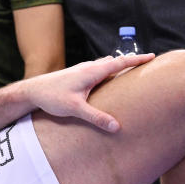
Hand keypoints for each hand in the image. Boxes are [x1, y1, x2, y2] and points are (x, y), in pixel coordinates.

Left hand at [25, 54, 155, 132]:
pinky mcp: (76, 76)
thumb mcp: (75, 109)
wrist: (32, 91)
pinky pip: (98, 70)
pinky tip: (108, 78)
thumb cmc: (51, 97)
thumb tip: (117, 127)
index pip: (119, 63)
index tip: (153, 56)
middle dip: (132, 61)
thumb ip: (96, 117)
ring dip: (119, 66)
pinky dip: (108, 71)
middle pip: (115, 62)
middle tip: (149, 62)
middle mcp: (88, 68)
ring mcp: (82, 70)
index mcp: (91, 72)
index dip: (137, 59)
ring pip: (105, 65)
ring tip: (132, 69)